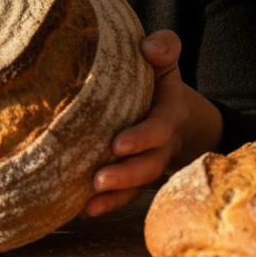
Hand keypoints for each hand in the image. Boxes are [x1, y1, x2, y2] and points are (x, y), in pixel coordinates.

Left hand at [84, 29, 222, 216]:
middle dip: (127, 174)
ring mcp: (154, 161)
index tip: (117, 144)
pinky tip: (85, 210)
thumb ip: (164, 47)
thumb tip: (149, 46)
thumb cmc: (156, 75)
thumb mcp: (163, 58)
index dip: (143, 137)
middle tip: (99, 179)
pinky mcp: (139, 174)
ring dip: (117, 194)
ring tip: (90, 200)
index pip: (161, 127)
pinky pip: (128, 194)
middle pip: (152, 164)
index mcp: (170, 111)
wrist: (170, 103)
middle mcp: (166, 141)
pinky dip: (109, 203)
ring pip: (141, 184)